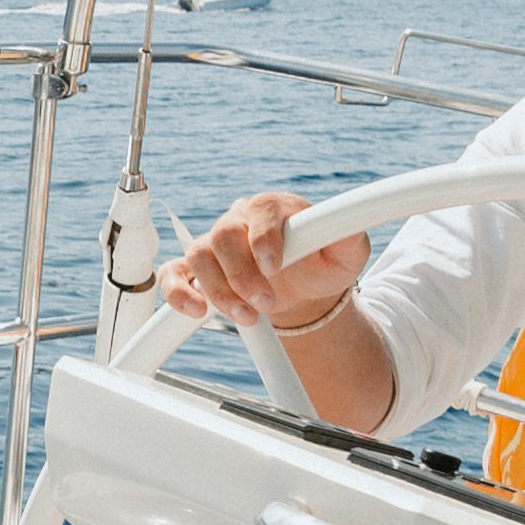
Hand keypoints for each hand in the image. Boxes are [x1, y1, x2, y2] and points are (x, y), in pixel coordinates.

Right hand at [162, 187, 367, 335]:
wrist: (302, 284)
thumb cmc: (322, 262)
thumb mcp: (347, 251)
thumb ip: (350, 235)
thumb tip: (350, 228)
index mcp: (272, 208)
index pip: (260, 212)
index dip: (263, 238)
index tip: (274, 267)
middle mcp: (238, 220)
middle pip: (223, 236)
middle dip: (242, 275)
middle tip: (265, 304)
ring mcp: (215, 244)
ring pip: (199, 256)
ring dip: (219, 291)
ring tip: (246, 316)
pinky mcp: (199, 269)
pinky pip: (174, 273)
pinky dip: (177, 291)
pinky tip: (196, 310)